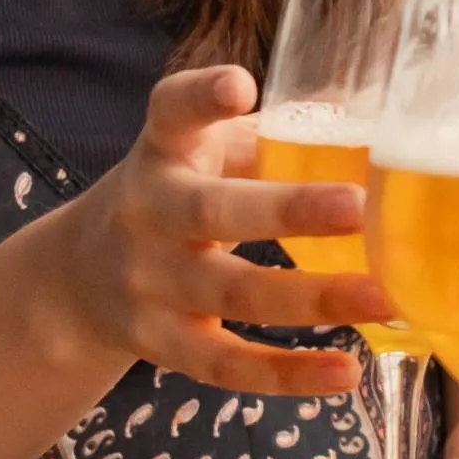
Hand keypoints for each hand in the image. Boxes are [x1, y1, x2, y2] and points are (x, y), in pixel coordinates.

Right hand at [27, 66, 386, 397]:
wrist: (77, 277)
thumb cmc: (177, 194)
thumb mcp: (203, 150)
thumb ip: (274, 133)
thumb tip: (368, 112)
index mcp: (162, 151)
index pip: (170, 112)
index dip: (201, 97)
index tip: (240, 85)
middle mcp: (148, 213)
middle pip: (211, 213)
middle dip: (286, 211)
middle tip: (358, 205)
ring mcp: (149, 284)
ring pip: (231, 293)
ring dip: (311, 298)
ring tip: (382, 298)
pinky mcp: (162, 344)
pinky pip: (225, 366)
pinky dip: (287, 373)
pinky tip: (347, 372)